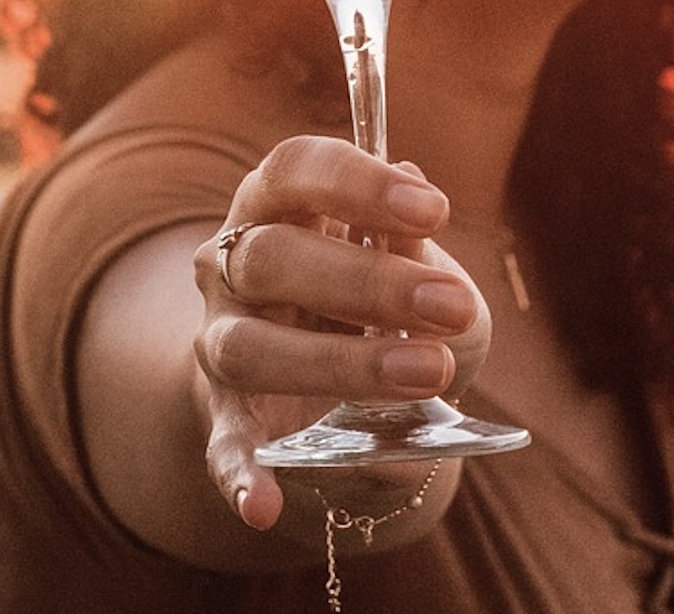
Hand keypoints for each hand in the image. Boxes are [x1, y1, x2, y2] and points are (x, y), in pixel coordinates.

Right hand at [192, 135, 488, 531]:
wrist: (334, 388)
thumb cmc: (385, 307)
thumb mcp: (416, 267)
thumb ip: (415, 245)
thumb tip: (414, 208)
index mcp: (278, 201)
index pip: (296, 168)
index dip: (358, 182)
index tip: (434, 209)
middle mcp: (232, 262)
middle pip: (272, 257)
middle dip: (367, 281)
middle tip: (452, 307)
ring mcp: (221, 339)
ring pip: (246, 348)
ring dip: (339, 364)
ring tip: (428, 377)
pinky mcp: (224, 419)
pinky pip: (222, 446)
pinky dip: (240, 474)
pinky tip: (263, 504)